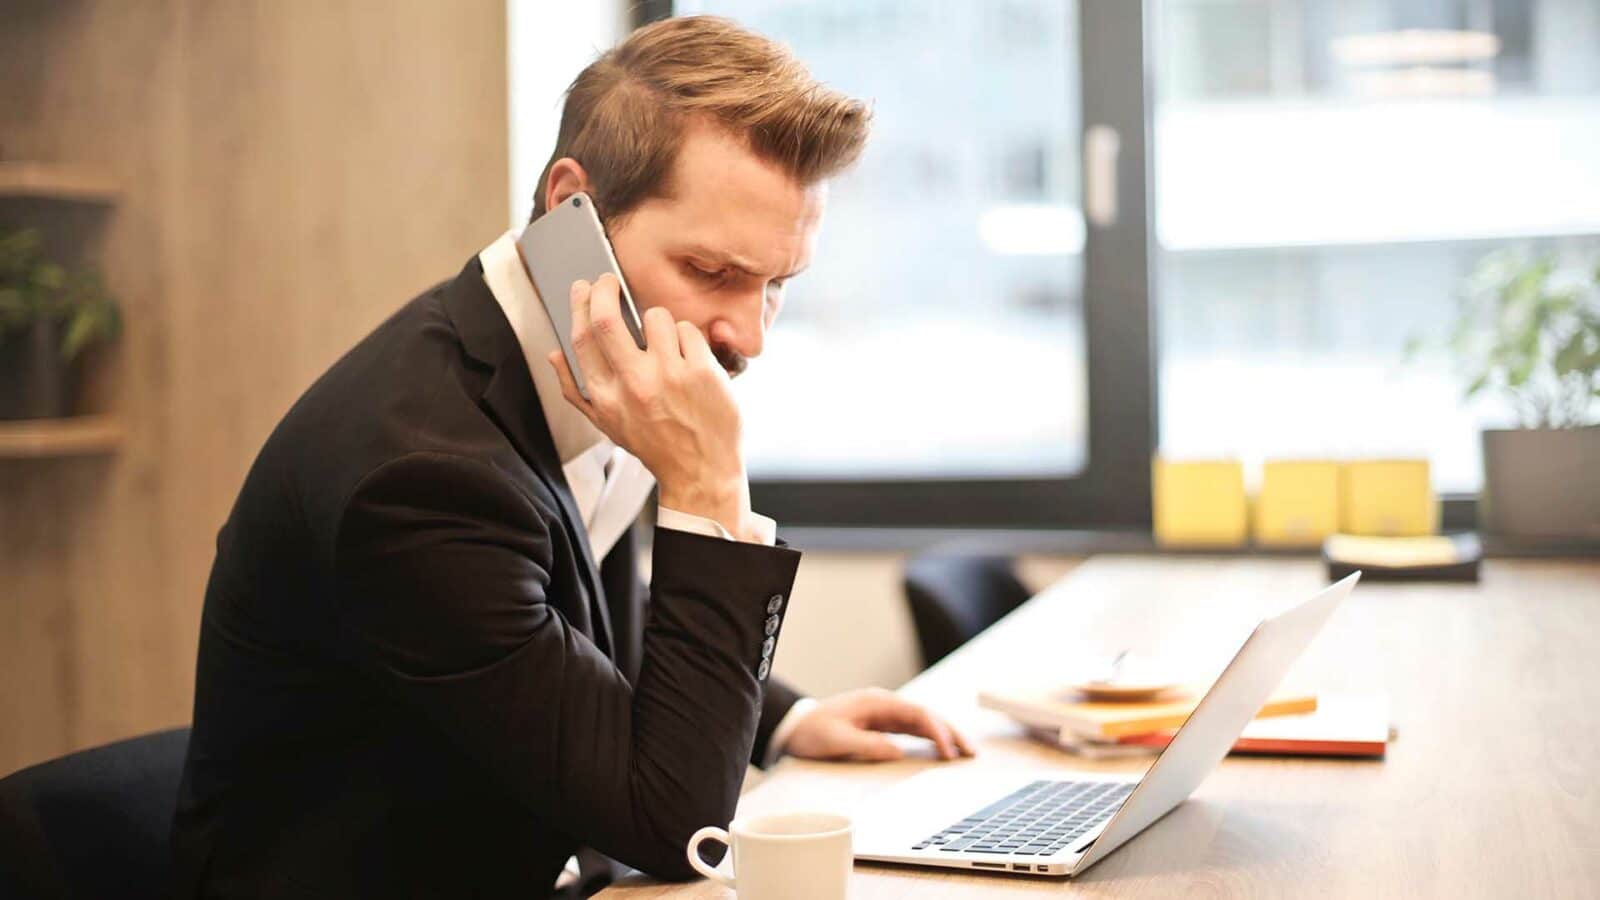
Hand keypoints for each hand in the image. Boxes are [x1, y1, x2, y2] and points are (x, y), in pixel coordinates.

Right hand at [548, 275, 757, 539]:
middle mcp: (632, 384)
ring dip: (659, 321)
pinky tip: (690, 359)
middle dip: (605, 289)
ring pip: (656, 317)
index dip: (580, 304)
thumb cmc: (654, 445)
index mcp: (605, 397)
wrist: (700, 472)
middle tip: (610, 280)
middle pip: (606, 318)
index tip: (584, 287)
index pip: (582, 338)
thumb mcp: (606, 423)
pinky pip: (688, 330)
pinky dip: (688, 338)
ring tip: (665, 343)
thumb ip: (575, 389)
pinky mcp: (701, 371)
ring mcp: (668, 375)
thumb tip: (554, 354)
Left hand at [783, 688, 976, 762]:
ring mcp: (884, 714)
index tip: (948, 751)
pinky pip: (912, 730)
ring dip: (944, 736)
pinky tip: (942, 750)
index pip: (917, 714)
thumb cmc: (812, 732)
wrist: (794, 727)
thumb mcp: (837, 740)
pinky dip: (929, 739)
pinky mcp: (881, 725)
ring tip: (964, 753)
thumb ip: (868, 745)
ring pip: (922, 722)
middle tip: (970, 752)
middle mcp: (884, 705)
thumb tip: (898, 752)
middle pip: (926, 715)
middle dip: (950, 732)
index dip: (937, 732)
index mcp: (877, 703)